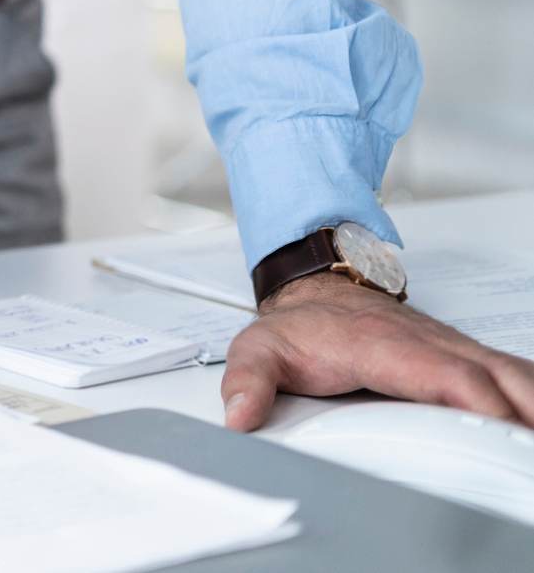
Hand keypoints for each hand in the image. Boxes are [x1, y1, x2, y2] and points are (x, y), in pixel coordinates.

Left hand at [222, 272, 533, 429]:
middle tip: (527, 454)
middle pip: (496, 376)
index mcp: (385, 346)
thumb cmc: (302, 325)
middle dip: (522, 411)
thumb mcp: (259, 348)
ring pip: (514, 373)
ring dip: (533, 404)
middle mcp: (430, 344)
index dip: (476, 402)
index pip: (445, 374)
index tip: (495, 432)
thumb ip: (248, 380)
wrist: (319, 289)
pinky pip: (513, 375)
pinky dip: (532, 396)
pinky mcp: (466, 358)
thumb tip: (241, 416)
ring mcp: (454, 349)